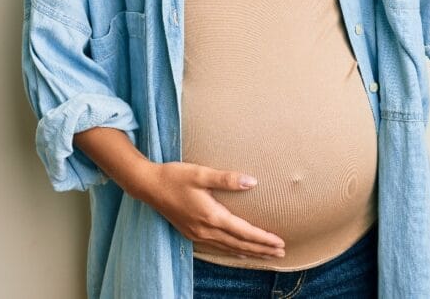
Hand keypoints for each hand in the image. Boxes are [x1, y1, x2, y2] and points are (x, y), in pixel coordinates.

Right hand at [138, 161, 285, 259]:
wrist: (148, 185)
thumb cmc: (174, 176)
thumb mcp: (201, 173)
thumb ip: (227, 179)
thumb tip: (252, 182)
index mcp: (211, 216)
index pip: (244, 232)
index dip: (263, 239)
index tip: (279, 242)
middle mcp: (206, 230)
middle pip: (239, 244)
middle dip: (261, 250)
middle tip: (281, 252)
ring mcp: (197, 234)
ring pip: (229, 248)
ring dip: (250, 253)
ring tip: (266, 255)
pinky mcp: (191, 232)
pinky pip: (218, 247)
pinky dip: (233, 251)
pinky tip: (239, 252)